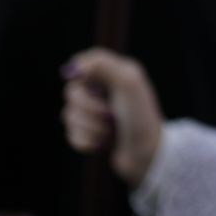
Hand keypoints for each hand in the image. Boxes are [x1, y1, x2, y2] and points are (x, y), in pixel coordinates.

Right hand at [62, 49, 164, 186]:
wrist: (147, 154)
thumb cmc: (141, 117)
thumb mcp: (129, 84)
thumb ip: (103, 66)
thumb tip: (74, 67)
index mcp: (115, 73)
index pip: (87, 60)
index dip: (80, 69)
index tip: (83, 80)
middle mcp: (103, 91)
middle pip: (72, 91)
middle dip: (88, 108)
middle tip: (110, 115)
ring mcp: (94, 113)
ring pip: (68, 115)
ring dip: (90, 127)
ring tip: (110, 133)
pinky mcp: (89, 133)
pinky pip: (71, 134)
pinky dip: (87, 141)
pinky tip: (103, 144)